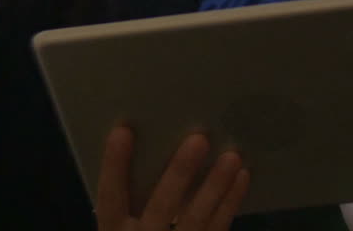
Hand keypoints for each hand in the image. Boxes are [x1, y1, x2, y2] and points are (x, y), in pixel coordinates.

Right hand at [96, 126, 249, 230]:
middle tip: (199, 139)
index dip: (114, 166)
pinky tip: (242, 176)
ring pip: (195, 218)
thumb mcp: (127, 225)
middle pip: (161, 206)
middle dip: (180, 173)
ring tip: (232, 157)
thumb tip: (158, 145)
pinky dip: (230, 202)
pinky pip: (218, 228)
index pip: (110, 198)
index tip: (123, 131)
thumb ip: (135, 200)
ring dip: (215, 186)